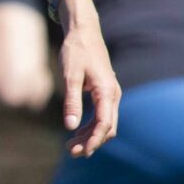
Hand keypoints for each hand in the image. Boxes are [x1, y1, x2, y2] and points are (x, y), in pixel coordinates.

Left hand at [57, 1, 120, 157]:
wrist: (84, 31)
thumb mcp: (70, 75)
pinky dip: (90, 126)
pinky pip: (101, 115)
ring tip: (71, 146)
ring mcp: (110, 94)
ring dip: (90, 136)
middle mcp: (113, 94)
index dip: (94, 140)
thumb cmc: (76, 51)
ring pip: (105, 123)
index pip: (104, 123)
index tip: (83, 152)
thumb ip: (71, 101)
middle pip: (107, 127)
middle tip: (72, 152)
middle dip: (92, 142)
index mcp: (107, 91)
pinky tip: (77, 132)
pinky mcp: (104, 93)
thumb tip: (70, 126)